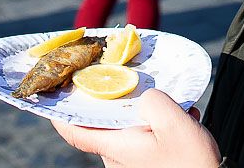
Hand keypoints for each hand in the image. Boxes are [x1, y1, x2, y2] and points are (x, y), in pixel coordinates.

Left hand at [51, 89, 220, 167]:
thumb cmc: (189, 163)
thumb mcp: (174, 124)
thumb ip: (154, 101)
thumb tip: (147, 97)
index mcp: (116, 147)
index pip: (75, 131)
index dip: (60, 113)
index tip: (53, 95)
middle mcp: (118, 157)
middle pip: (107, 122)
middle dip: (123, 101)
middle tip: (139, 82)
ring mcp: (134, 162)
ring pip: (132, 127)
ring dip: (152, 112)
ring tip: (179, 108)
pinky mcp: (149, 163)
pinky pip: (148, 136)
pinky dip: (162, 124)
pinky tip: (186, 119)